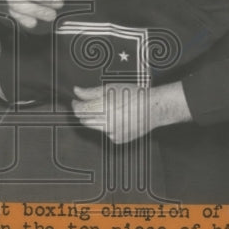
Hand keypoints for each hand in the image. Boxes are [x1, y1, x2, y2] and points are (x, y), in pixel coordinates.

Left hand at [71, 82, 190, 143]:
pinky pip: (106, 133)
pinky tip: (118, 118)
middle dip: (83, 112)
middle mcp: (106, 123)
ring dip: (95, 119)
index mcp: (103, 108)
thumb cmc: (134, 95)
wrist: (153, 108)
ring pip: (95, 127)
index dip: (75, 104)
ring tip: (108, 109)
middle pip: (85, 120)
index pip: (80, 110)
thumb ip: (90, 92)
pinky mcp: (118, 139)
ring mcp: (112, 133)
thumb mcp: (111, 88)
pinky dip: (107, 126)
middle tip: (87, 103)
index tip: (75, 101)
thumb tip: (76, 91)